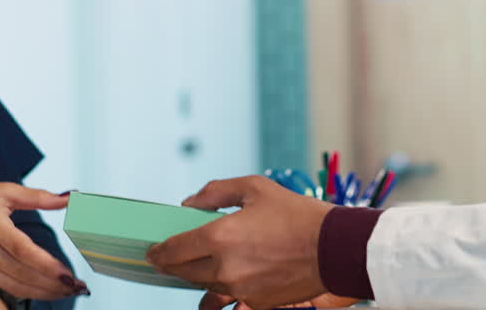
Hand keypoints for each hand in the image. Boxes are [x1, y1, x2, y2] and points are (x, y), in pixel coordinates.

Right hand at [0, 183, 88, 300]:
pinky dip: (30, 291)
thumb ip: (37, 196)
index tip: (67, 273)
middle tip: (79, 286)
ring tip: (69, 290)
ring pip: (17, 286)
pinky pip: (8, 287)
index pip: (22, 250)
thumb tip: (68, 198)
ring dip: (45, 292)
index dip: (46, 265)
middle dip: (53, 283)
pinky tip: (48, 290)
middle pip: (22, 273)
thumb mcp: (1, 190)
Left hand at [146, 175, 333, 308]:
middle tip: (169, 257)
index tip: (152, 252)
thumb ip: (216, 192)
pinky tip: (229, 275)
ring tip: (200, 266)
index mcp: (220, 236)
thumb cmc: (296, 213)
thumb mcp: (256, 188)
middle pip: (184, 272)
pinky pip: (229, 299)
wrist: (334, 247)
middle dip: (173, 265)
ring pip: (205, 288)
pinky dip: (224, 288)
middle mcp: (225, 267)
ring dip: (198, 277)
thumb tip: (189, 203)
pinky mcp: (256, 303)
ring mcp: (240, 289)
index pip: (173, 250)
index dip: (157, 252)